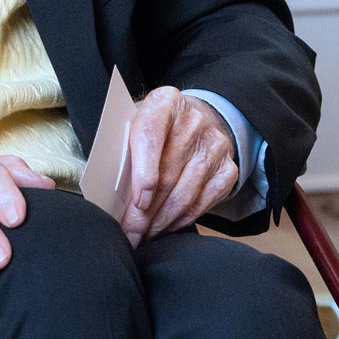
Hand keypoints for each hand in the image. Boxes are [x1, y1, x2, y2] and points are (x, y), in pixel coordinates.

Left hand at [117, 87, 238, 246]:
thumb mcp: (135, 122)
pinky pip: (203, 203)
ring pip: (186, 193)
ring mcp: (215, 146)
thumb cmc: (154, 126)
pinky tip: (164, 230)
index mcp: (164, 103)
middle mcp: (194, 122)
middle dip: (145, 211)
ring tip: (142, 236)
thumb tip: (110, 188)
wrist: (196, 118)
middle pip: (168, 172)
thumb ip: (123, 145)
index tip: (137, 201)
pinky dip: (181, 220)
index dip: (144, 171)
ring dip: (161, 221)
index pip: (150, 135)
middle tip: (129, 233)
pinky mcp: (228, 170)